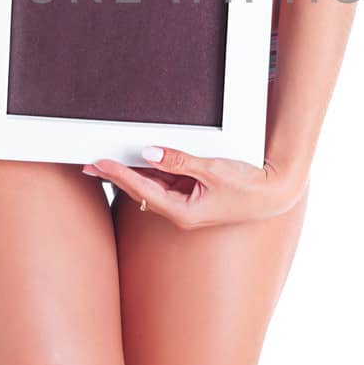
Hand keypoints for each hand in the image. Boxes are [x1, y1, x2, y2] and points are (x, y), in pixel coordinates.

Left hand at [83, 145, 305, 227]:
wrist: (273, 194)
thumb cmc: (247, 187)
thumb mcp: (212, 170)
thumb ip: (179, 160)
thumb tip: (149, 153)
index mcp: (183, 212)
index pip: (143, 190)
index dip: (119, 175)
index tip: (99, 163)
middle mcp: (181, 212)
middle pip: (141, 191)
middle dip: (116, 176)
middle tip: (90, 164)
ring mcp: (187, 205)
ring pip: (152, 187)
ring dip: (131, 174)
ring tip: (106, 163)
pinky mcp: (194, 196)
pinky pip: (168, 183)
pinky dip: (152, 172)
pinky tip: (138, 162)